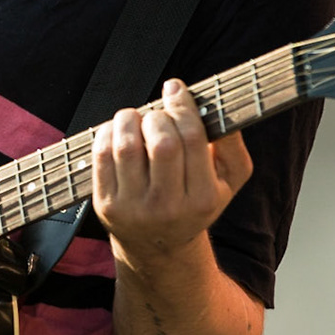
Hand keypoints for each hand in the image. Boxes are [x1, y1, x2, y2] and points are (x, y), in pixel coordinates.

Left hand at [91, 79, 252, 266]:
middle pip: (161, 143)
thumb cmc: (194, 203)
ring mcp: (133, 207)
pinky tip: (119, 130)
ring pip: (126, 146)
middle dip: (158, 116)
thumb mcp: (226, 182)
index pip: (192, 139)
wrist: (158, 246)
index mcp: (202, 199)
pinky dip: (108, 132)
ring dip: (129, 119)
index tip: (176, 88)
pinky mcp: (106, 204)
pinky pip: (102, 156)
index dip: (182, 105)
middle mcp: (167, 207)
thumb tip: (219, 107)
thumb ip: (233, 147)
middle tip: (158, 114)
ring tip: (136, 118)